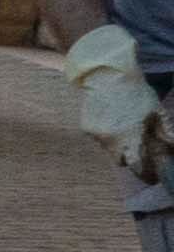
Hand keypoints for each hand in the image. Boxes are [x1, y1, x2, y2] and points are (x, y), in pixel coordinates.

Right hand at [78, 25, 165, 181]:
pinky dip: (107, 134)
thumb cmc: (136, 93)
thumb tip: (173, 148)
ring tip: (124, 126)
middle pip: (121, 162)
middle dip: (130, 158)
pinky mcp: (86, 128)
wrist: (107, 75)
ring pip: (109, 150)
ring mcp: (96, 135)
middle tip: (138, 147)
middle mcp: (110, 140)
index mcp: (130, 136)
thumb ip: (165, 132)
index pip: (137, 166)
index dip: (145, 174)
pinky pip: (99, 139)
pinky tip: (111, 118)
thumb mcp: (156, 111)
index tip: (152, 176)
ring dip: (118, 144)